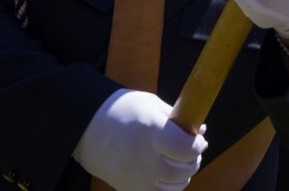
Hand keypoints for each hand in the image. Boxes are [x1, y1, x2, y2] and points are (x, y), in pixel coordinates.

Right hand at [73, 89, 205, 190]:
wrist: (88, 129)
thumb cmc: (124, 112)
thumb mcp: (151, 105)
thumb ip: (177, 119)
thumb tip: (201, 131)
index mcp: (150, 131)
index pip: (185, 148)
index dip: (198, 145)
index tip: (199, 139)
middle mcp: (143, 157)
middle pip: (183, 170)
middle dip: (194, 160)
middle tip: (191, 151)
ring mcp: (135, 177)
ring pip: (174, 187)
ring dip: (184, 175)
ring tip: (179, 162)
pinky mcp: (129, 189)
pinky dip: (168, 187)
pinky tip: (166, 175)